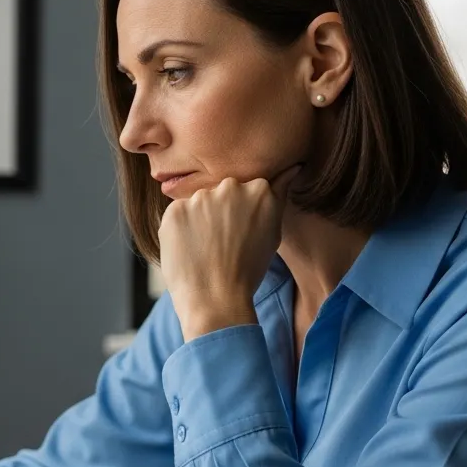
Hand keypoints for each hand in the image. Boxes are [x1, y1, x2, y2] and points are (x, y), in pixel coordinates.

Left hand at [159, 166, 300, 341]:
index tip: (240, 231)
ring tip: (206, 249)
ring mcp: (200, 197)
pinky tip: (190, 250)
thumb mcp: (273, 232)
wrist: (217, 299)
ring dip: (199, 219)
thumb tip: (292, 167)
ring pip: (198, 202)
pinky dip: (181, 229)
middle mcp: (230, 186)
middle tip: (222, 242)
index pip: (247, 188)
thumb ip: (278, 195)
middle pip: (221, 192)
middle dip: (220, 211)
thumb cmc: (248, 270)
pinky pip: (178, 214)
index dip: (242, 212)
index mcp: (259, 188)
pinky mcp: (174, 210)